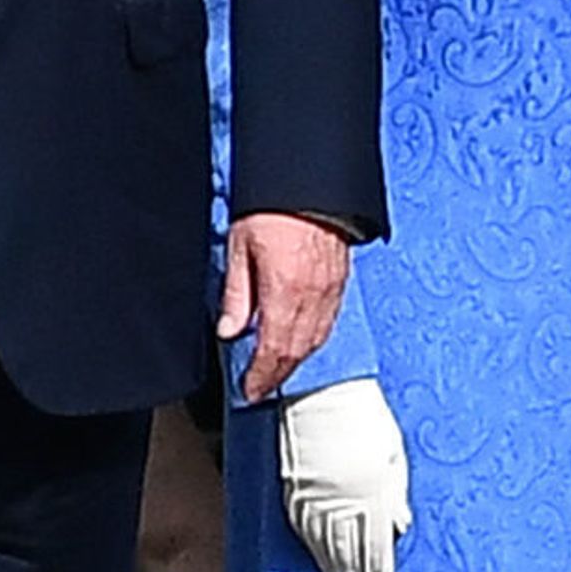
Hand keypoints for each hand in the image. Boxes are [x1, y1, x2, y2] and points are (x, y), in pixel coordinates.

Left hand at [221, 211, 349, 401]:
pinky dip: (313, 339)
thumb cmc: (273, 208)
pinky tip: (301, 340)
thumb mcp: (240, 248)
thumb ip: (237, 294)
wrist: (311, 181)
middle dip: (277, 374)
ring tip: (277, 369)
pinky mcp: (340, 280)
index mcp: (285, 294)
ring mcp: (330, 291)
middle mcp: (312, 298)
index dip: (260, 376)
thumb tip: (230, 330)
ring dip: (295, 360)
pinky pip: (328, 322)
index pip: (273, 351)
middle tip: (260, 386)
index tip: (249, 390)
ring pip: (315, 340)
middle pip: (296, 352)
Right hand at [276, 378, 409, 571]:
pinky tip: (317, 558)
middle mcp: (345, 500)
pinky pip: (304, 527)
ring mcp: (317, 496)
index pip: (376, 545)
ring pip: (325, 544)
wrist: (320, 389)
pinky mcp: (294, 488)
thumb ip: (396, 491)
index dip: (379, 570)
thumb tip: (400, 525)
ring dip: (335, 567)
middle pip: (350, 551)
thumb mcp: (392, 450)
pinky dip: (312, 546)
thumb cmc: (363, 416)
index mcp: (373, 491)